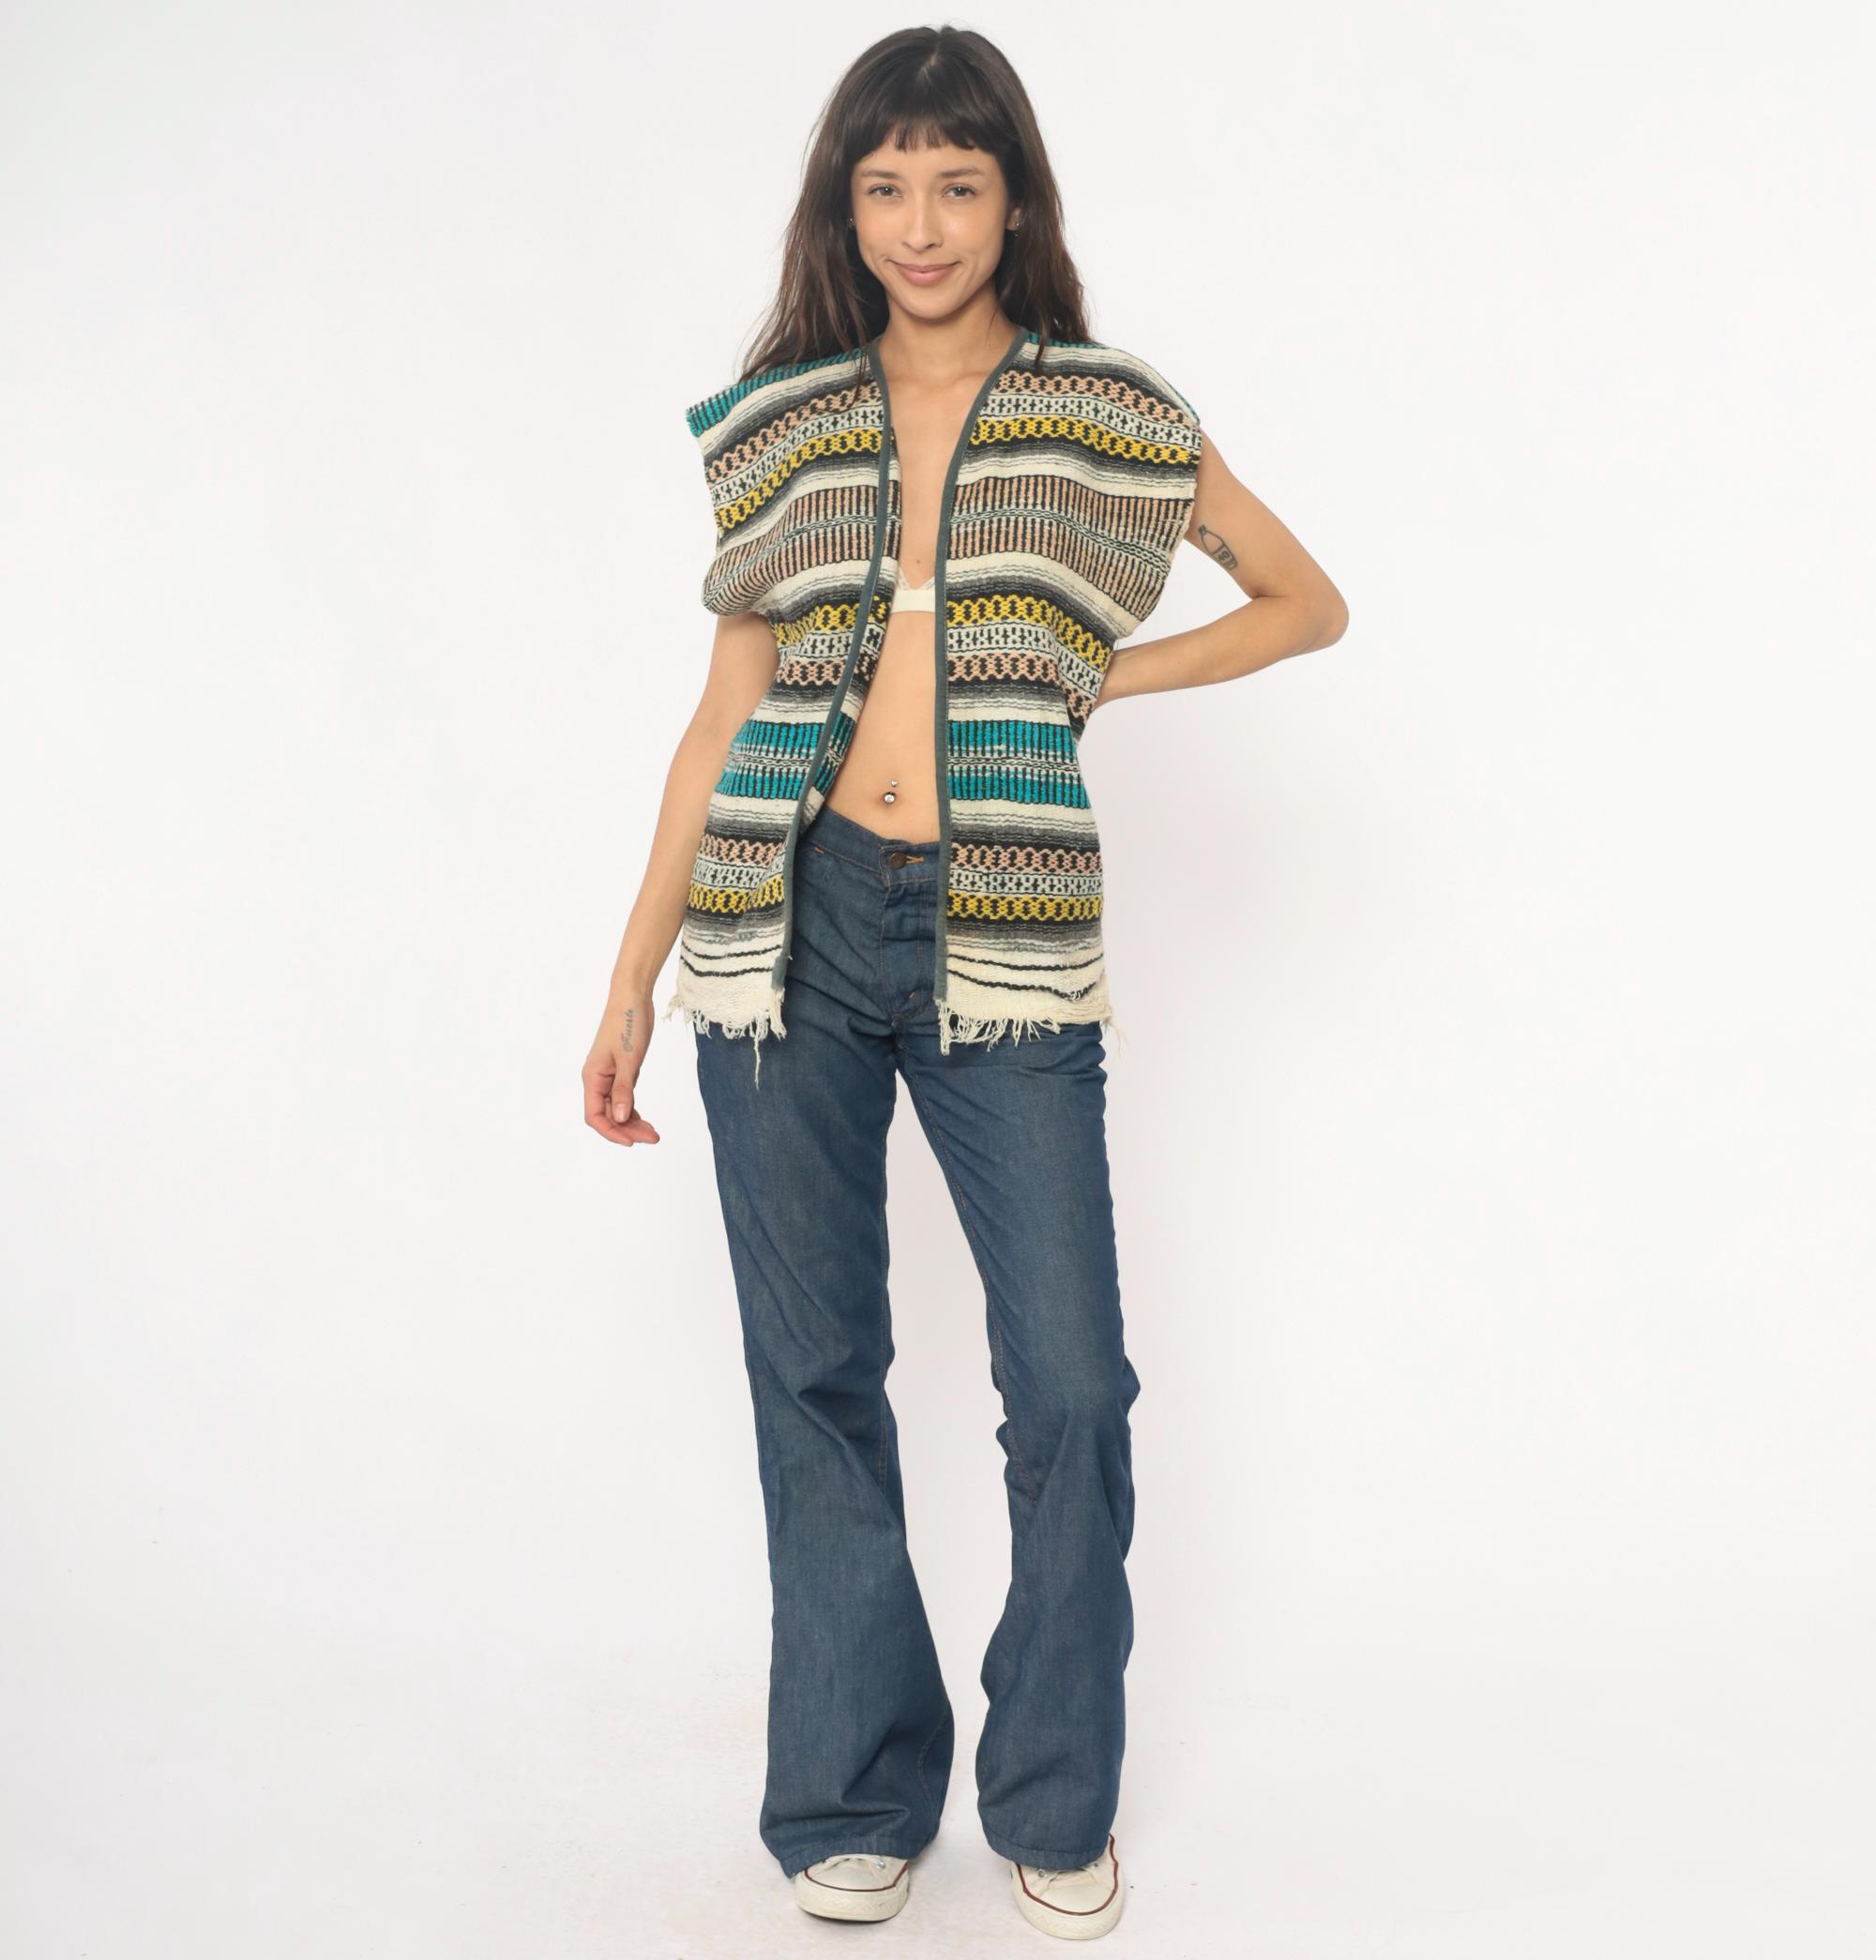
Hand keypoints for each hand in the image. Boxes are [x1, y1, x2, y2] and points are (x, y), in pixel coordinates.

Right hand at [584, 985, 661, 1146]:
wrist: (632, 998)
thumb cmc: (628, 1023)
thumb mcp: (629, 1059)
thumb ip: (623, 1090)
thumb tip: (618, 1118)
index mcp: (592, 1077)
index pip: (594, 1116)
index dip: (611, 1132)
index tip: (632, 1142)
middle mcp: (596, 1079)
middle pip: (606, 1115)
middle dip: (626, 1130)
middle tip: (652, 1138)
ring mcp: (608, 1076)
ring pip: (615, 1109)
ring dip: (631, 1123)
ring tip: (653, 1133)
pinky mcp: (620, 1071)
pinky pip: (622, 1098)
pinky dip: (632, 1110)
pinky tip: (645, 1120)